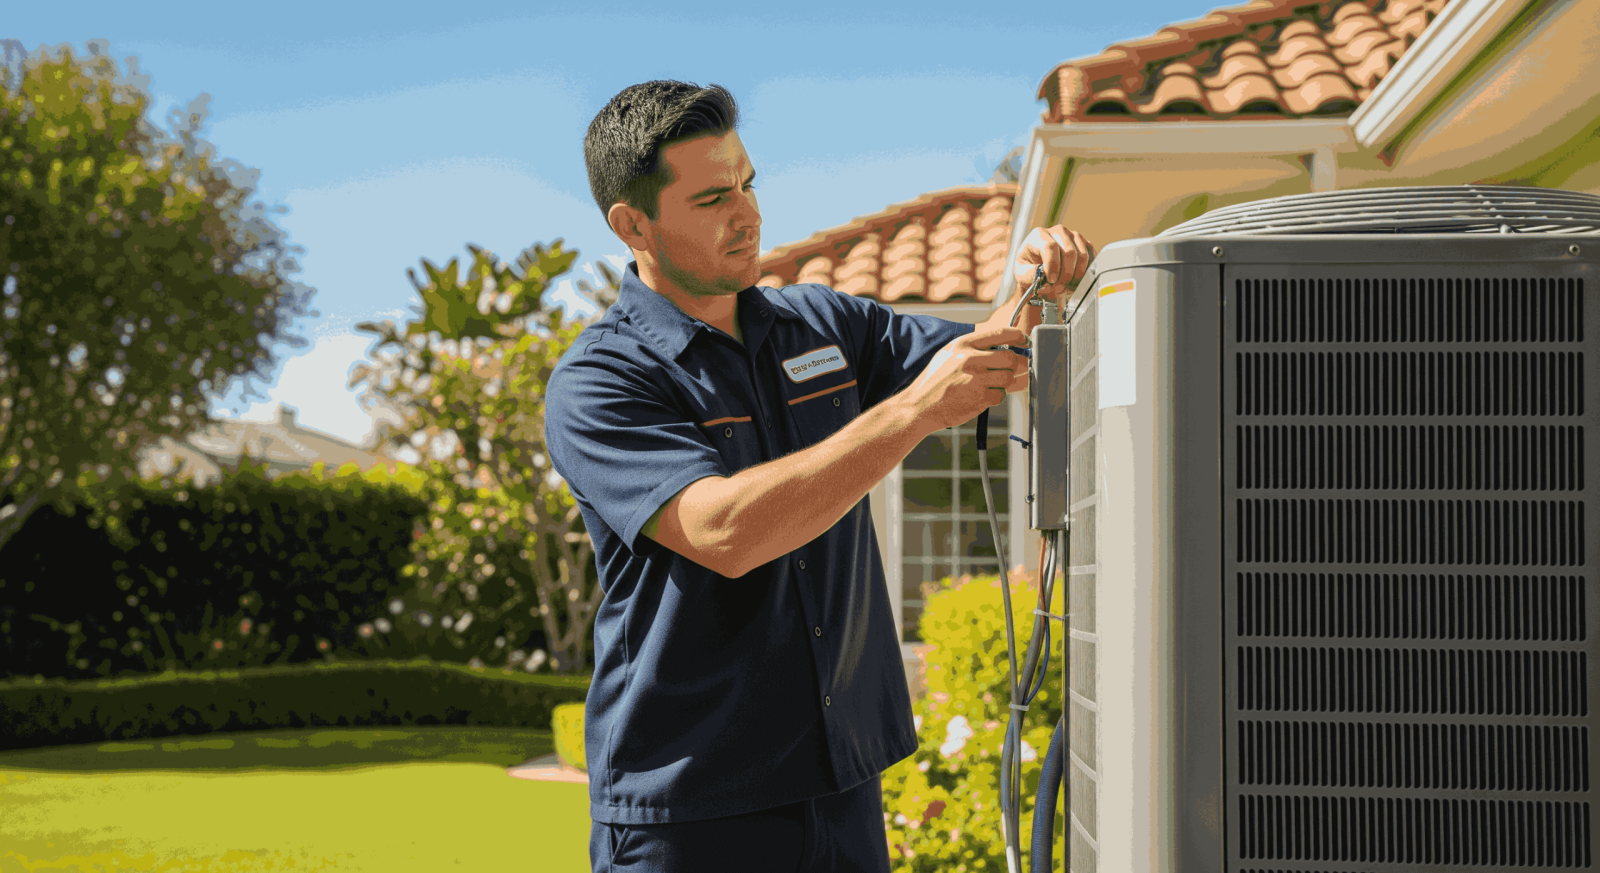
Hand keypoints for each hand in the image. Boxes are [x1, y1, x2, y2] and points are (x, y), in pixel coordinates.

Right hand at [902, 327, 1029, 432]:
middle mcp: (970, 358)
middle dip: (1012, 365)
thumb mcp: (949, 356)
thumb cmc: (935, 382)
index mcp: (962, 344)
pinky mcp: (980, 397)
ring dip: (1003, 382)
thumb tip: (1005, 349)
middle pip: (1010, 357)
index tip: (1024, 340)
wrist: (919, 406)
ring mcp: (976, 378)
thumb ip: (974, 350)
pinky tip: (981, 397)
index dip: (1017, 336)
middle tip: (1005, 370)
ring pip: (1008, 377)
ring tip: (987, 385)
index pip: (1000, 333)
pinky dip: (995, 397)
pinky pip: (1001, 395)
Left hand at [1012, 225, 1094, 303]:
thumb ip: (1029, 275)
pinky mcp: (1085, 243)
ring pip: (1082, 255)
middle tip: (1059, 289)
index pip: (1050, 246)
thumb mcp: (1021, 273)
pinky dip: (1085, 273)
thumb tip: (1045, 280)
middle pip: (1069, 251)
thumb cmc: (1029, 268)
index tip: (1052, 280)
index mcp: (1038, 235)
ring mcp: (1073, 236)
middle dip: (1066, 274)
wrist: (1040, 268)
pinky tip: (1076, 282)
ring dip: (1076, 276)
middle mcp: (1057, 231)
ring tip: (1067, 287)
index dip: (1053, 265)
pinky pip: (1091, 257)